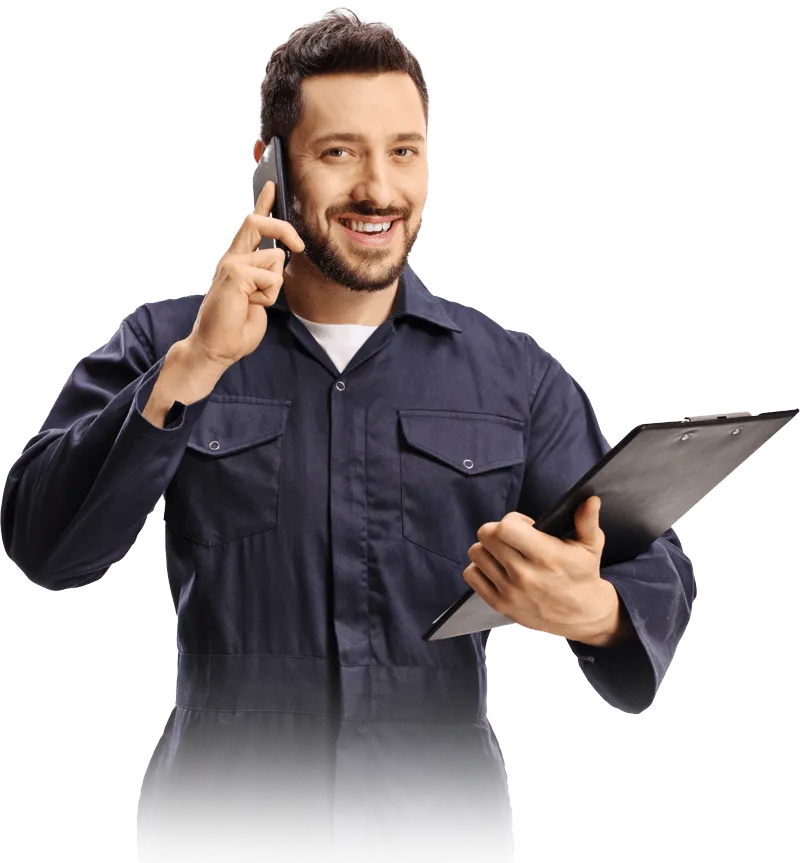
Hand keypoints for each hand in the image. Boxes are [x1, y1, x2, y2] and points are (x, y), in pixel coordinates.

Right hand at [186, 179, 305, 368]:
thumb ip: (266, 275)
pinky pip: (270, 276)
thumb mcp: (258, 295)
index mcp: (238, 261)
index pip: (251, 225)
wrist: (217, 347)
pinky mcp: (234, 274)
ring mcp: (231, 264)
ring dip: (274, 287)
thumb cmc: (236, 327)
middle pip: (258, 223)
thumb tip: (280, 257)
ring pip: (275, 258)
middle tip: (299, 247)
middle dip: (283, 228)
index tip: (272, 185)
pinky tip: (249, 305)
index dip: (263, 204)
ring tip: (253, 302)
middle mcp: (232, 258)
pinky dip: (267, 296)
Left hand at [464, 496, 615, 641]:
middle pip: (487, 536)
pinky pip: (471, 575)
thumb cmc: (583, 575)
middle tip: (513, 537)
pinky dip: (479, 568)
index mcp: (546, 556)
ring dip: (487, 548)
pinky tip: (497, 567)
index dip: (512, 520)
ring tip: (505, 552)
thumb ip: (587, 521)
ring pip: (476, 553)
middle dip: (498, 530)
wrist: (582, 616)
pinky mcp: (499, 604)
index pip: (506, 528)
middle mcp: (524, 575)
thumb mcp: (591, 546)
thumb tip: (590, 499)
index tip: (525, 525)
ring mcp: (510, 591)